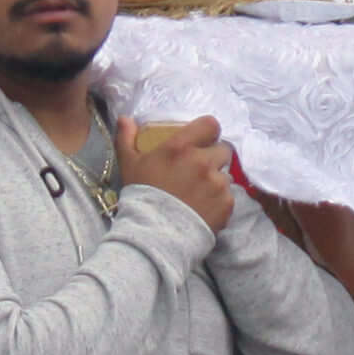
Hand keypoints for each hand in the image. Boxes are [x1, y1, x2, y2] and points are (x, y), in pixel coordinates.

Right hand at [119, 114, 234, 233]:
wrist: (153, 236)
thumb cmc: (141, 196)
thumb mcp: (129, 165)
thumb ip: (127, 138)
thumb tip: (125, 118)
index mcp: (182, 147)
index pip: (211, 125)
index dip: (208, 132)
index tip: (201, 141)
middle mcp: (203, 161)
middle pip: (222, 150)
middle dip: (213, 157)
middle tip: (199, 170)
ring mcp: (217, 183)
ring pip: (226, 175)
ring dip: (216, 180)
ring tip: (200, 194)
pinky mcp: (226, 204)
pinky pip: (228, 196)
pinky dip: (219, 201)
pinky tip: (204, 209)